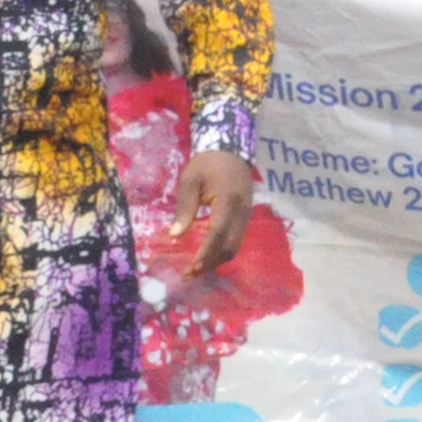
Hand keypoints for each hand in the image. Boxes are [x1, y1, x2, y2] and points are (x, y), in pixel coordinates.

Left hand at [166, 151, 256, 275]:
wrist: (230, 149)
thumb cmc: (206, 163)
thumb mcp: (190, 181)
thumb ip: (184, 209)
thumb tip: (174, 236)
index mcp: (227, 200)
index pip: (217, 233)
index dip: (205, 253)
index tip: (191, 267)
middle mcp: (242, 211)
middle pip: (230, 246)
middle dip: (211, 263)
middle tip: (190, 272)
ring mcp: (247, 214)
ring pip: (235, 246)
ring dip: (217, 260)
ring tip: (197, 268)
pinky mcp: (246, 216)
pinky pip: (237, 239)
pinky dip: (223, 250)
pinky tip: (209, 255)